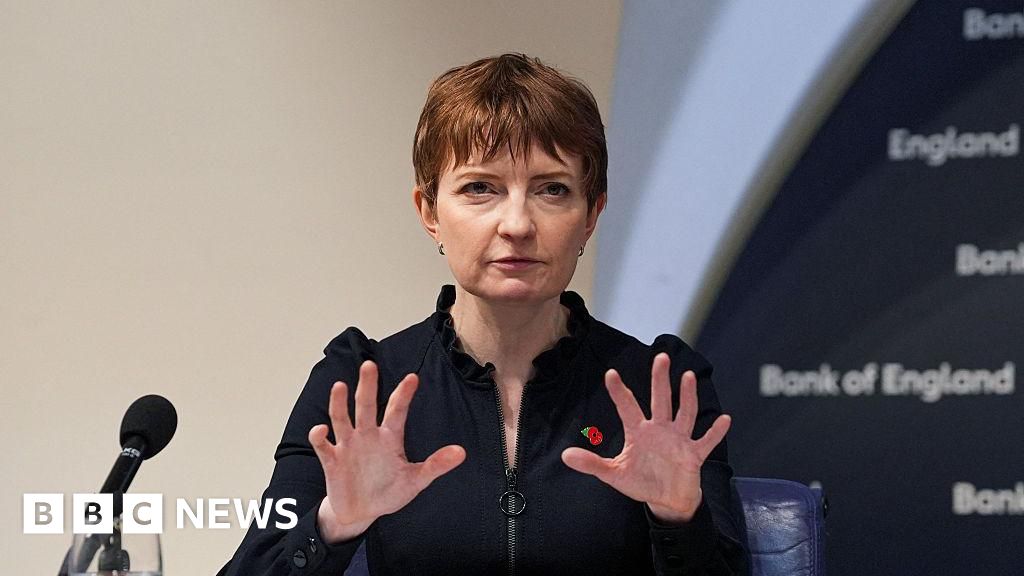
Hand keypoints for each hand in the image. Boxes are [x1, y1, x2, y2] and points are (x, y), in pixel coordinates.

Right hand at [309, 360, 465, 541]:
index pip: (397, 411)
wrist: (361, 512)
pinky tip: (321, 429)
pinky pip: (323, 445)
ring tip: (340, 386)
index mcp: (389, 438)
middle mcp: (368, 436)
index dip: (404, 395)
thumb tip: (461, 452)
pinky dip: (319, 436)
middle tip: (369, 365)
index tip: (413, 378)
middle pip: (367, 406)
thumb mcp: (415, 480)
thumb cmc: (388, 492)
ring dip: (339, 403)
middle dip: (368, 386)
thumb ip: (436, 465)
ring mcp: (348, 446)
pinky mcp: (332, 460)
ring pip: (342, 418)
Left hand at [561, 353, 730, 522]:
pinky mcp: (693, 455)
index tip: (610, 373)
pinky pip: (706, 441)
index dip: (619, 392)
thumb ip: (592, 463)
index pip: (627, 407)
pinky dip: (715, 432)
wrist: (667, 501)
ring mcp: (678, 440)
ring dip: (688, 396)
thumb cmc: (642, 482)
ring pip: (684, 413)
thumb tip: (565, 456)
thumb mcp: (614, 474)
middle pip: (660, 400)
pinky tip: (725, 419)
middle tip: (660, 357)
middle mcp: (660, 430)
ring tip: (688, 376)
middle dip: (660, 380)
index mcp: (639, 432)